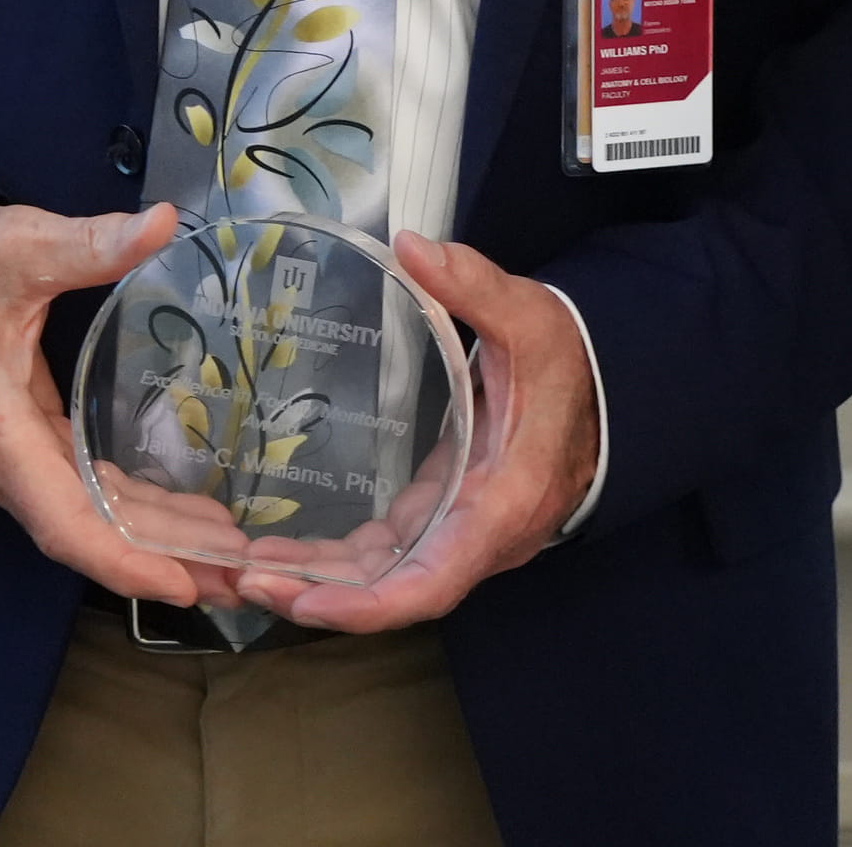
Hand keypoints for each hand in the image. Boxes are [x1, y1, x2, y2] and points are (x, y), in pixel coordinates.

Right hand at [0, 196, 204, 604]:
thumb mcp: (19, 244)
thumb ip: (90, 243)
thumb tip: (162, 222)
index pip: (60, 519)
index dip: (121, 560)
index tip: (180, 584)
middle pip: (82, 532)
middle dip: (159, 560)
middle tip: (237, 581)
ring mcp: (4, 461)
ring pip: (83, 517)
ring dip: (151, 540)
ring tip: (226, 557)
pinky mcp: (16, 449)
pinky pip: (77, 494)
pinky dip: (128, 511)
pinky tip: (179, 518)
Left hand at [240, 233, 602, 632]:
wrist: (609, 391)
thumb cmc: (569, 363)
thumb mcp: (531, 318)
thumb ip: (474, 286)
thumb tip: (411, 246)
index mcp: (502, 502)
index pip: (434, 580)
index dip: (369, 604)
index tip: (306, 603)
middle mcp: (480, 537)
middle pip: (395, 592)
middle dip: (319, 595)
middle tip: (242, 578)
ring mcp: (460, 535)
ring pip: (385, 579)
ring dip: (318, 582)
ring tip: (244, 568)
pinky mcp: (444, 520)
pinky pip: (388, 557)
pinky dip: (337, 563)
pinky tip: (284, 553)